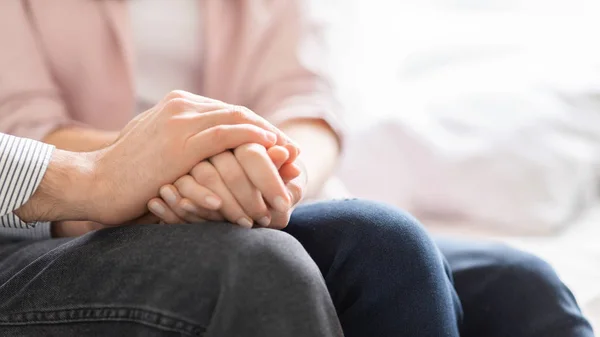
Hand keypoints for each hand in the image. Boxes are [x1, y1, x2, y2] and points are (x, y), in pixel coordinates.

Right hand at [16, 90, 296, 225]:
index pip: (229, 111)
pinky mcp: (182, 141)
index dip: (257, 127)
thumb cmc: (129, 176)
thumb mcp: (161, 150)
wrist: (94, 183)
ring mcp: (182, 120)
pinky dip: (254, 138)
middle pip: (239, 113)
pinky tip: (273, 147)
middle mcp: (182, 104)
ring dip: (269, 136)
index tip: (279, 144)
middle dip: (269, 131)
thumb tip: (214, 154)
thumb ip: (188, 143)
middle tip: (292, 149)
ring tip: (289, 152)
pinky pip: (229, 134)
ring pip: (239, 120)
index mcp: (178, 104)